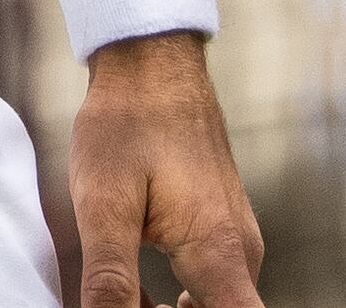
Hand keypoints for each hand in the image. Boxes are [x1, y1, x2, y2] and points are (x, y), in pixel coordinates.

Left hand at [71, 30, 266, 307]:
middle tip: (131, 305)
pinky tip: (141, 295)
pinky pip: (216, 284)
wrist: (150, 63)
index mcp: (219, 253)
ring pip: (221, 303)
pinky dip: (185, 301)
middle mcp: (241, 252)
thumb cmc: (127, 124)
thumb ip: (110, 277)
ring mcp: (236, 239)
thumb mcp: (104, 204)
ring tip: (129, 304)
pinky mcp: (223, 228)